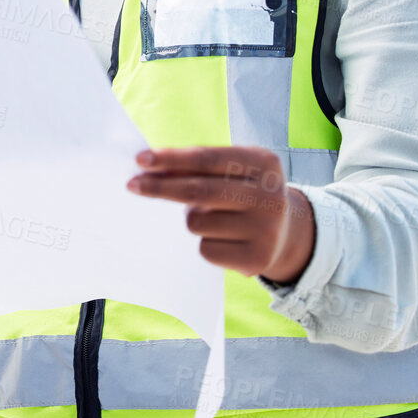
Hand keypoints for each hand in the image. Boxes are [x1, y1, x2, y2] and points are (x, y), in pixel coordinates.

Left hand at [125, 146, 314, 283]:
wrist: (286, 234)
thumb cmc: (243, 193)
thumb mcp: (233, 171)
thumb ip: (199, 168)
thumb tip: (148, 169)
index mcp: (264, 163)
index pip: (207, 158)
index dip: (172, 159)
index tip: (140, 160)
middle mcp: (270, 195)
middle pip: (200, 190)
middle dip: (160, 187)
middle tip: (132, 185)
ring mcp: (267, 229)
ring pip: (197, 222)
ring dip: (190, 219)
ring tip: (210, 218)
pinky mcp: (258, 259)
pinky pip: (206, 249)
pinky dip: (204, 244)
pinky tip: (223, 240)